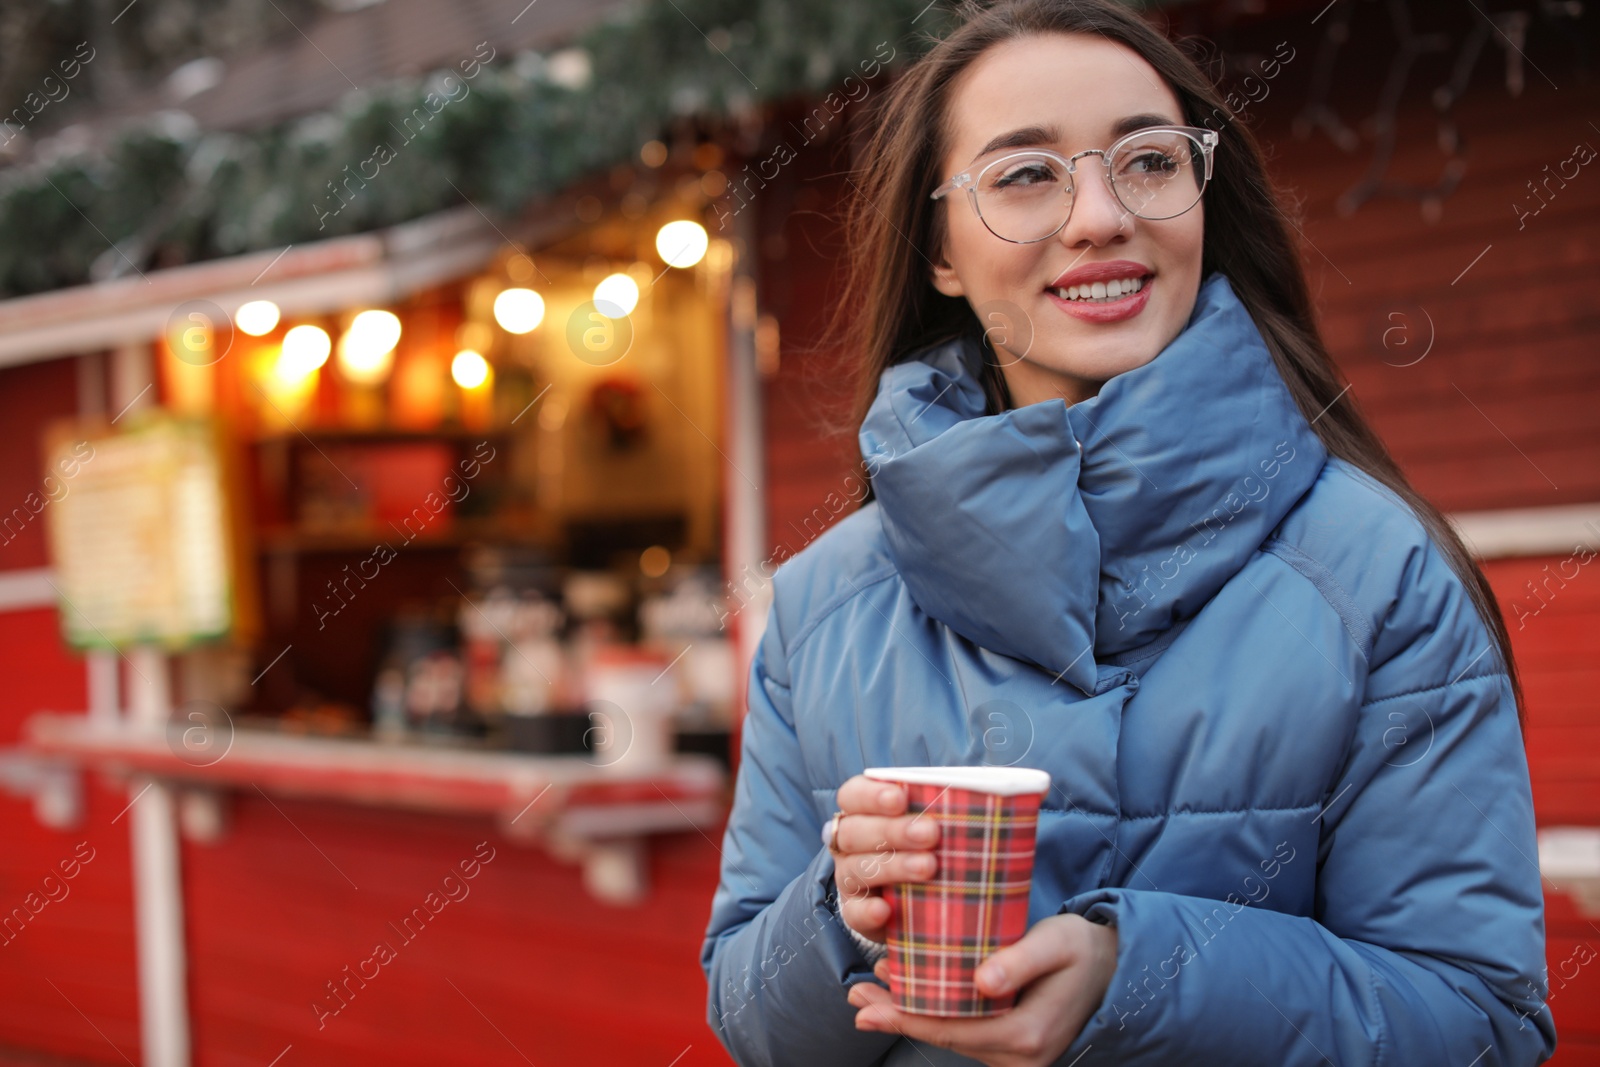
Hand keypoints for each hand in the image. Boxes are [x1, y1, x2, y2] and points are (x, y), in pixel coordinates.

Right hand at [829, 775, 940, 944]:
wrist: (909, 901)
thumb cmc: (925, 846)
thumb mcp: (930, 824)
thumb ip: (943, 809)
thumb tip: (987, 798)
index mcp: (860, 812)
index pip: (852, 795)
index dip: (872, 795)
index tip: (900, 798)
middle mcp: (848, 843)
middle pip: (854, 831)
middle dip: (893, 830)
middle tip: (931, 833)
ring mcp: (848, 878)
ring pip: (856, 869)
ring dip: (893, 866)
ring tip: (928, 867)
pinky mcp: (855, 912)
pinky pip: (854, 912)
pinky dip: (868, 911)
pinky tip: (885, 910)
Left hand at [846, 913, 1117, 1066]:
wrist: (1114, 968)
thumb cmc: (1083, 949)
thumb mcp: (1057, 942)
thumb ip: (1020, 960)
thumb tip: (982, 981)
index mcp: (1026, 1035)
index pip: (951, 1029)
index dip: (904, 1018)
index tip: (866, 1008)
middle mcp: (1020, 1056)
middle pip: (945, 1036)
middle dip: (896, 1018)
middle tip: (856, 1000)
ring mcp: (1017, 1057)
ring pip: (952, 1036)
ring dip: (911, 1016)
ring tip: (869, 996)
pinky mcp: (1014, 1048)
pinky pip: (965, 1033)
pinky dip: (935, 1015)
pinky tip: (908, 996)